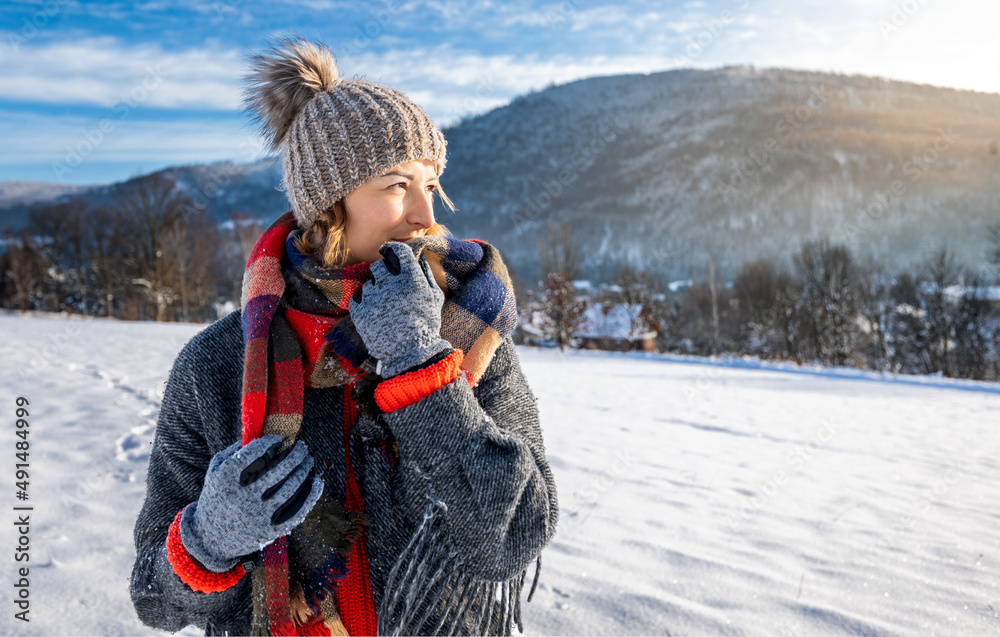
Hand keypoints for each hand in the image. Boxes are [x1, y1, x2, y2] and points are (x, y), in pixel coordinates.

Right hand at [180, 435, 322, 569]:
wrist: (210, 540)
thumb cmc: (216, 498)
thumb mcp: (214, 473)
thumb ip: (233, 452)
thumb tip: (261, 435)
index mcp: (225, 481)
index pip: (252, 454)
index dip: (268, 443)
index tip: (279, 439)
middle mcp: (241, 498)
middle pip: (277, 471)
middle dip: (295, 455)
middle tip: (302, 447)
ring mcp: (256, 516)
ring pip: (289, 488)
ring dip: (304, 470)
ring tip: (308, 460)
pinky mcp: (268, 531)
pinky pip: (296, 512)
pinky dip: (311, 496)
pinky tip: (317, 481)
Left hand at [349, 242, 450, 377]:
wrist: (411, 354)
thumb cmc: (426, 324)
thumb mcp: (434, 298)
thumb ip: (426, 274)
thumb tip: (418, 257)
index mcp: (411, 279)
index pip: (398, 251)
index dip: (392, 249)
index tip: (388, 252)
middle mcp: (391, 285)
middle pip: (378, 266)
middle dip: (383, 273)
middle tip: (388, 286)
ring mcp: (373, 298)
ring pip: (369, 284)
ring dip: (375, 291)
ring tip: (385, 308)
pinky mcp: (360, 311)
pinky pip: (357, 298)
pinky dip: (364, 304)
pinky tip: (375, 314)